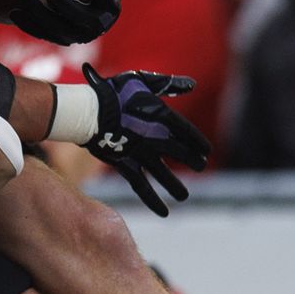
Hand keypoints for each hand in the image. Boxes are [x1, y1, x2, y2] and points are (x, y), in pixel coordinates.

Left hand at [8, 0, 127, 44]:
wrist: (94, 13)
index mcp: (110, 3)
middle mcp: (98, 23)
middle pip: (78, 14)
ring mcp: (80, 35)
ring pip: (58, 28)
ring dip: (40, 14)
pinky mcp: (63, 40)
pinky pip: (44, 35)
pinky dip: (29, 25)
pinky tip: (14, 12)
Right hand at [80, 63, 212, 216]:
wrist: (88, 110)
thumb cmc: (114, 91)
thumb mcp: (143, 80)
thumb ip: (168, 84)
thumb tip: (192, 84)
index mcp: (162, 116)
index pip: (188, 133)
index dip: (198, 143)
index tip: (206, 151)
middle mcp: (155, 137)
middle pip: (180, 153)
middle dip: (192, 161)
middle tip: (200, 167)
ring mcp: (141, 154)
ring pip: (163, 174)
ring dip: (175, 186)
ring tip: (183, 196)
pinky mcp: (125, 165)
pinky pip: (142, 187)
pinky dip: (153, 200)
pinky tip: (164, 212)